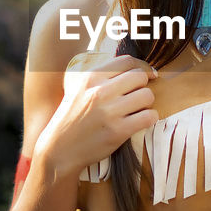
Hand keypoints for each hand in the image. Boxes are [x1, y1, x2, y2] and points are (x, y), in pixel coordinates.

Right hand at [32, 54, 158, 180]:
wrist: (60, 149)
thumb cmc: (71, 117)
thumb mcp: (77, 87)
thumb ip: (100, 74)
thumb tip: (130, 65)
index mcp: (90, 77)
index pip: (126, 61)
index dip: (141, 67)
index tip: (147, 74)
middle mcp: (100, 91)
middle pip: (140, 76)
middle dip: (142, 86)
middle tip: (136, 96)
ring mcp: (109, 112)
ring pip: (147, 95)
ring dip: (146, 103)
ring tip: (137, 109)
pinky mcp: (118, 131)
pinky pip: (149, 116)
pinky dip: (149, 118)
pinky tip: (141, 121)